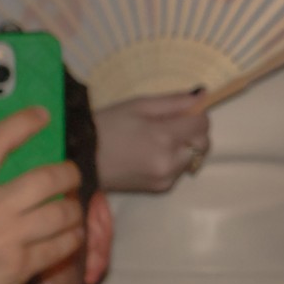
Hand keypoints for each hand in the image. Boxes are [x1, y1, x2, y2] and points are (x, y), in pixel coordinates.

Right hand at [0, 107, 84, 283]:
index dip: (22, 122)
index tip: (41, 115)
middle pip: (48, 177)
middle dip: (69, 173)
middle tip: (70, 174)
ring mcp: (7, 238)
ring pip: (63, 211)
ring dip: (73, 210)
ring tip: (69, 210)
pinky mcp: (22, 266)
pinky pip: (63, 244)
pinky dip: (71, 238)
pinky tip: (68, 237)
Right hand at [92, 90, 210, 192]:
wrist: (80, 158)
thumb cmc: (107, 125)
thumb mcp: (139, 105)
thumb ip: (175, 101)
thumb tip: (204, 95)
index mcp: (165, 137)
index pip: (202, 124)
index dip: (195, 114)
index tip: (180, 112)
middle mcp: (170, 161)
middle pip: (203, 143)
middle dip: (193, 132)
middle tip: (169, 125)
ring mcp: (166, 178)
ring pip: (192, 157)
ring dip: (184, 147)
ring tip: (156, 141)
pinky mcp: (160, 188)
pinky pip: (179, 171)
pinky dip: (173, 161)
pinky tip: (151, 155)